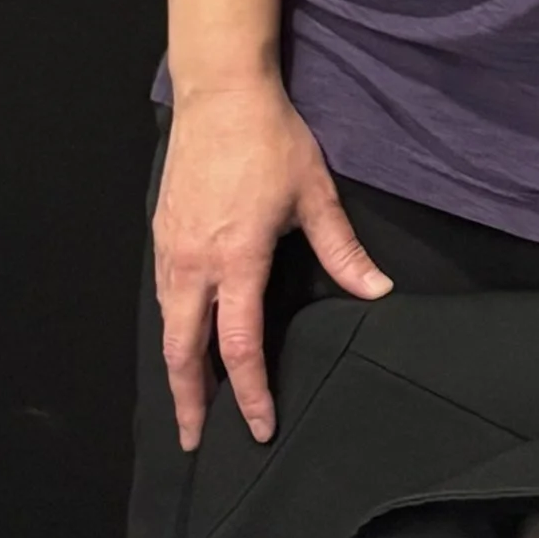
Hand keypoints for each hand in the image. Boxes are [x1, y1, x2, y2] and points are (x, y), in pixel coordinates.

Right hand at [153, 77, 390, 450]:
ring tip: (192, 400)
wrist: (220, 95)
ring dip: (178, 368)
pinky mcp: (161, 236)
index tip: (258, 427)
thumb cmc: (272, 141)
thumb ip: (342, 249)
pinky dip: (172, 330)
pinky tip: (185, 339)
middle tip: (196, 441)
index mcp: (237, 259)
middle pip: (184, 353)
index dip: (249, 393)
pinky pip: (163, 298)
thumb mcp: (315, 194)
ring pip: (168, 327)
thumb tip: (377, 290)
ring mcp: (171, 251)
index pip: (240, 346)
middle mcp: (194, 264)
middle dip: (190, 402)